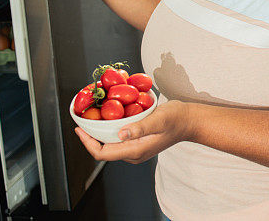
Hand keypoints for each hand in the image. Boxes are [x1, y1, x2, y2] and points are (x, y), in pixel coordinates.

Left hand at [74, 100, 191, 163]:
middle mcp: (133, 153)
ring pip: (110, 144)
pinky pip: (118, 138)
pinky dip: (110, 129)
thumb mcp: (159, 119)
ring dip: (99, 132)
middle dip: (90, 136)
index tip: (79, 129)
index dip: (87, 143)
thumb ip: (141, 128)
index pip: (103, 153)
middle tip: (83, 119)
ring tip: (92, 117)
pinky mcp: (138, 142)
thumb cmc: (176, 119)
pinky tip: (109, 117)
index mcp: (136, 150)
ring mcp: (135, 148)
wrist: (189, 121)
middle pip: (103, 149)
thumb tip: (121, 134)